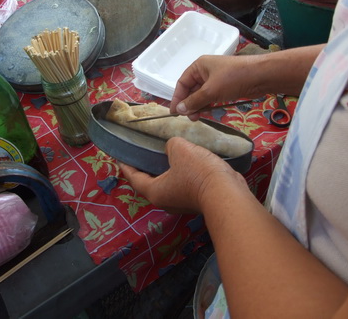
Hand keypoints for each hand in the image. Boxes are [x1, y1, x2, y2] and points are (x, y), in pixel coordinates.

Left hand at [118, 137, 247, 213]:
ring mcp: (182, 202)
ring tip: (165, 154)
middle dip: (145, 169)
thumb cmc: (198, 173)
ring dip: (166, 170)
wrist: (227, 192)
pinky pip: (183, 184)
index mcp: (155, 191)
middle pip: (150, 183)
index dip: (126, 167)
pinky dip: (181, 173)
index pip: (134, 178)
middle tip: (142, 153)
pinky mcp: (197, 199)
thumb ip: (171, 145)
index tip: (119, 158)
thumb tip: (173, 148)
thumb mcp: (180, 150)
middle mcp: (166, 200)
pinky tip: (186, 161)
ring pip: (168, 184)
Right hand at [170, 55, 256, 118]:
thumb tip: (180, 109)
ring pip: (201, 94)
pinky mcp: (225, 87)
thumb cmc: (233, 78)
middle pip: (191, 89)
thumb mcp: (211, 91)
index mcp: (199, 66)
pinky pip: (211, 96)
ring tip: (198, 117)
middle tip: (189, 118)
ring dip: (198, 106)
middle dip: (188, 103)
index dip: (177, 97)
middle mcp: (205, 71)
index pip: (182, 83)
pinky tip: (208, 112)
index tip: (175, 112)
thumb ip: (194, 101)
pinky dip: (208, 104)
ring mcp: (216, 79)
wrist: (261, 76)